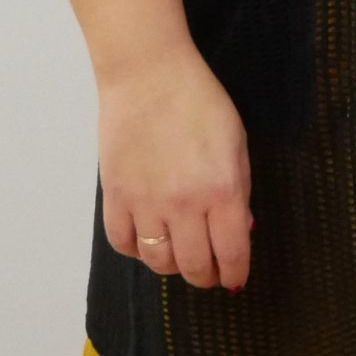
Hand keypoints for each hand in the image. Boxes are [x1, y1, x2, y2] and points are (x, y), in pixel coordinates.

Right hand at [98, 46, 252, 291]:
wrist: (150, 76)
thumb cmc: (201, 102)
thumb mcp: (236, 143)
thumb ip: (239, 191)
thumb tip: (240, 231)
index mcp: (222, 189)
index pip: (232, 252)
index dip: (235, 274)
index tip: (234, 279)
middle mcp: (184, 204)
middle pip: (194, 266)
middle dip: (206, 276)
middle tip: (210, 273)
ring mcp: (146, 204)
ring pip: (158, 262)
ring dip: (173, 266)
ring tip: (180, 255)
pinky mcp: (115, 197)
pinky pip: (124, 244)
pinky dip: (137, 251)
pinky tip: (147, 241)